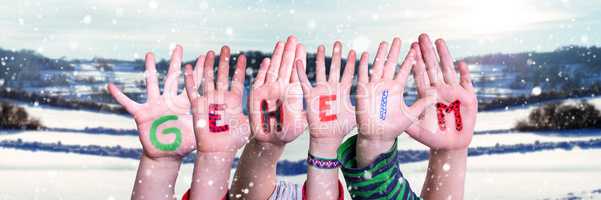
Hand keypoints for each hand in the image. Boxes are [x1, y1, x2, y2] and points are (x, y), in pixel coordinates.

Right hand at [108, 45, 195, 158]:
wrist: (166, 156)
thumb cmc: (183, 144)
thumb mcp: (196, 132)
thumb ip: (205, 122)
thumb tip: (224, 117)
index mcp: (182, 105)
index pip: (192, 84)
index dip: (198, 71)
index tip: (205, 56)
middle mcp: (168, 101)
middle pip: (172, 78)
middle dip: (176, 62)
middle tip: (179, 47)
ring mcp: (154, 106)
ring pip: (152, 84)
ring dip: (150, 69)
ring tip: (150, 54)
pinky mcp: (141, 114)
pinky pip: (128, 103)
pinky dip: (119, 96)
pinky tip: (111, 86)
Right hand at [184, 46, 249, 152]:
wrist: (218, 151)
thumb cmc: (234, 140)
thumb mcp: (249, 123)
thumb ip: (258, 112)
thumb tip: (275, 105)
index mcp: (234, 100)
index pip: (237, 80)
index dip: (239, 68)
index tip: (242, 56)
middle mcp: (221, 98)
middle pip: (222, 75)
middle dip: (224, 61)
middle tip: (226, 47)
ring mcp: (209, 101)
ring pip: (208, 79)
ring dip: (208, 66)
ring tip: (209, 52)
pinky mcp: (197, 107)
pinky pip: (192, 91)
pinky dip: (190, 80)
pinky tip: (187, 67)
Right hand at [248, 36, 306, 145]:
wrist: (271, 140)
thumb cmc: (288, 132)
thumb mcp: (302, 121)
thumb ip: (309, 110)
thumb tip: (322, 103)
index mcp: (293, 92)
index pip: (296, 72)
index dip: (298, 59)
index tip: (301, 46)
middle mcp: (281, 89)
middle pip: (285, 67)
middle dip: (288, 52)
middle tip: (292, 37)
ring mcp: (268, 91)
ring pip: (273, 70)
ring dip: (277, 56)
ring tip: (280, 43)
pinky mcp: (257, 96)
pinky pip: (260, 81)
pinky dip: (263, 71)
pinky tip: (266, 60)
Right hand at [295, 41, 355, 141]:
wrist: (327, 137)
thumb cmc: (341, 127)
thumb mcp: (356, 114)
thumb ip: (364, 104)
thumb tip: (381, 100)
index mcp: (343, 91)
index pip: (349, 73)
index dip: (352, 63)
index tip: (355, 51)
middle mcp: (332, 88)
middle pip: (334, 68)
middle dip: (336, 55)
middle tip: (338, 42)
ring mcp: (321, 91)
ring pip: (321, 71)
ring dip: (321, 59)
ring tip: (322, 46)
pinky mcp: (310, 96)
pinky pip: (304, 82)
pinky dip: (300, 72)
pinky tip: (298, 61)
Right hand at [355, 38, 435, 142]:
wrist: (377, 136)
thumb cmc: (394, 127)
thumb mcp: (411, 115)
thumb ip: (422, 104)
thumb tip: (437, 94)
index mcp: (397, 88)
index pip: (404, 70)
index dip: (409, 60)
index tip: (415, 48)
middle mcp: (386, 85)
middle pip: (390, 64)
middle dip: (394, 52)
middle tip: (398, 39)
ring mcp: (374, 86)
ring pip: (377, 66)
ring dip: (380, 55)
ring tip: (384, 43)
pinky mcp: (363, 90)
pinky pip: (363, 75)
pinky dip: (363, 65)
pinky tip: (365, 54)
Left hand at [406, 34, 476, 149]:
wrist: (450, 145)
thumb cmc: (432, 137)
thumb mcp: (416, 129)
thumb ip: (406, 120)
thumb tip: (391, 114)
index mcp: (427, 94)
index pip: (420, 74)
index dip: (416, 61)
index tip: (411, 46)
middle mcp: (440, 90)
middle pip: (433, 67)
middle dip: (428, 52)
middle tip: (422, 36)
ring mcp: (454, 92)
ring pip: (448, 70)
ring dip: (444, 55)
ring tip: (439, 41)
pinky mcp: (468, 98)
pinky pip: (467, 83)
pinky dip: (465, 74)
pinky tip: (462, 63)